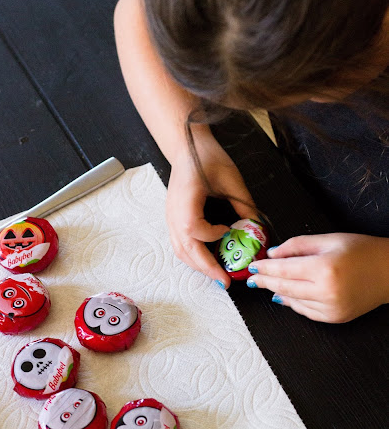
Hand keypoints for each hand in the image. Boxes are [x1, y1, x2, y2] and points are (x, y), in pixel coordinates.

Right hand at [167, 131, 257, 287]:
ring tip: (217, 274)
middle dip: (206, 268)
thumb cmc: (206, 157)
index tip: (227, 231)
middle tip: (225, 282)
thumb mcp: (231, 178)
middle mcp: (173, 212)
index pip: (193, 228)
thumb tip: (258, 227)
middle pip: (184, 248)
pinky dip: (193, 256)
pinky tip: (208, 259)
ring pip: (179, 250)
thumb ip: (244, 203)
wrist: (187, 146)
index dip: (211, 235)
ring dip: (198, 265)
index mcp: (185, 199)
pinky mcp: (173, 219)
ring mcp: (170, 217)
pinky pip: (179, 244)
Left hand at [246, 233, 388, 322]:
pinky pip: (306, 311)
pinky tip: (285, 294)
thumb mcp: (328, 239)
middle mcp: (327, 292)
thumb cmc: (361, 251)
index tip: (252, 266)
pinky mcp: (335, 318)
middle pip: (284, 287)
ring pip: (292, 301)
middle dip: (264, 282)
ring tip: (265, 284)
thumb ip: (297, 246)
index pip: (283, 270)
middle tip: (252, 278)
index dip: (264, 269)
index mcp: (324, 268)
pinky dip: (293, 302)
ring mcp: (331, 308)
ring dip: (276, 292)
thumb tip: (272, 255)